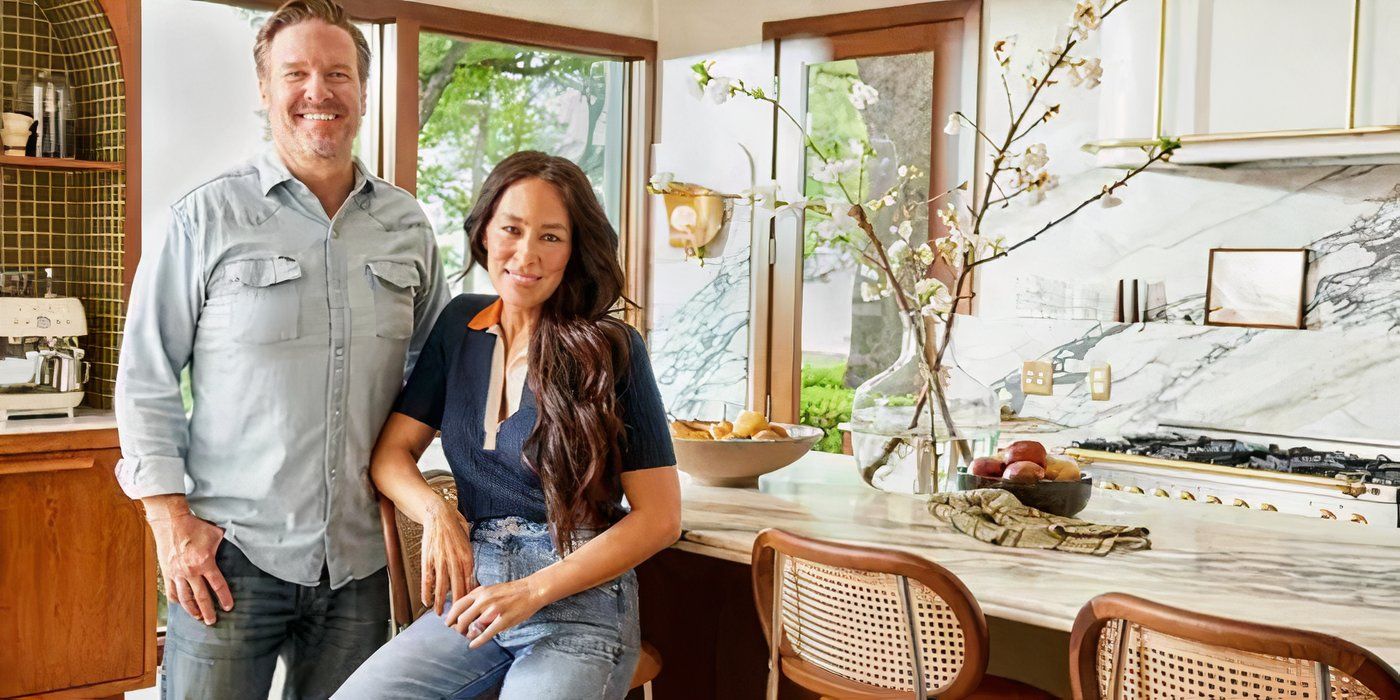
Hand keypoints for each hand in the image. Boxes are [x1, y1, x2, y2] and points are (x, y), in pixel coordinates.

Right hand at [148, 511, 230, 624]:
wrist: (171, 521)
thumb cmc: (195, 526)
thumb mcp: (216, 534)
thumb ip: (224, 545)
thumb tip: (237, 546)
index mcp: (205, 562)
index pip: (217, 585)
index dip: (224, 598)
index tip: (229, 607)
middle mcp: (190, 571)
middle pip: (200, 597)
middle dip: (207, 611)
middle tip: (212, 622)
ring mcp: (176, 573)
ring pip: (184, 598)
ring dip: (191, 610)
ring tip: (197, 617)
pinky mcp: (166, 572)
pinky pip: (171, 591)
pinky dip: (176, 600)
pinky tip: (181, 605)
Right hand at [420, 501, 474, 615]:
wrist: (438, 514)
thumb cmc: (454, 528)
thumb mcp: (467, 542)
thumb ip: (469, 558)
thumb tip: (471, 574)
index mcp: (467, 556)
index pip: (470, 581)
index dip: (469, 597)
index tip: (470, 609)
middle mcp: (455, 560)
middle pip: (457, 587)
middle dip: (457, 605)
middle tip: (457, 619)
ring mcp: (440, 560)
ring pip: (441, 586)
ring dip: (440, 602)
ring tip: (439, 614)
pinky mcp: (428, 559)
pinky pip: (427, 579)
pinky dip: (426, 592)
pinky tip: (426, 602)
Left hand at [443, 577, 547, 647]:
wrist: (531, 590)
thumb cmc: (510, 591)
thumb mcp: (490, 589)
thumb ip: (477, 598)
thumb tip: (463, 611)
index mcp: (480, 592)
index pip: (458, 605)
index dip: (451, 617)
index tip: (448, 624)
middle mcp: (484, 600)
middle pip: (462, 618)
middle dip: (458, 629)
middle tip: (458, 634)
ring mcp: (494, 610)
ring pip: (473, 627)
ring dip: (468, 635)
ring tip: (468, 637)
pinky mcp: (503, 620)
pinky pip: (487, 634)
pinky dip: (478, 641)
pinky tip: (473, 646)